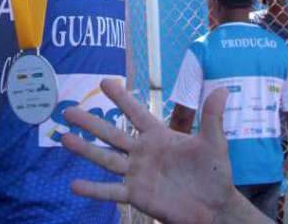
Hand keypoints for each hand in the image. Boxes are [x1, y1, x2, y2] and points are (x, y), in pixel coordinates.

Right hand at [62, 79, 268, 223]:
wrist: (214, 206)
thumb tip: (223, 88)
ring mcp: (137, 173)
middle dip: (90, 122)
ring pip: (106, 159)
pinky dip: (93, 189)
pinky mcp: (137, 195)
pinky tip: (74, 185)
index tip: (104, 81)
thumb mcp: (214, 142)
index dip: (121, 98)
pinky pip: (111, 191)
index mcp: (159, 136)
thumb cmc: (214, 172)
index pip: (136, 112)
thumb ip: (212, 116)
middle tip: (68, 110)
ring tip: (64, 139)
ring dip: (85, 150)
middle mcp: (143, 152)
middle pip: (111, 134)